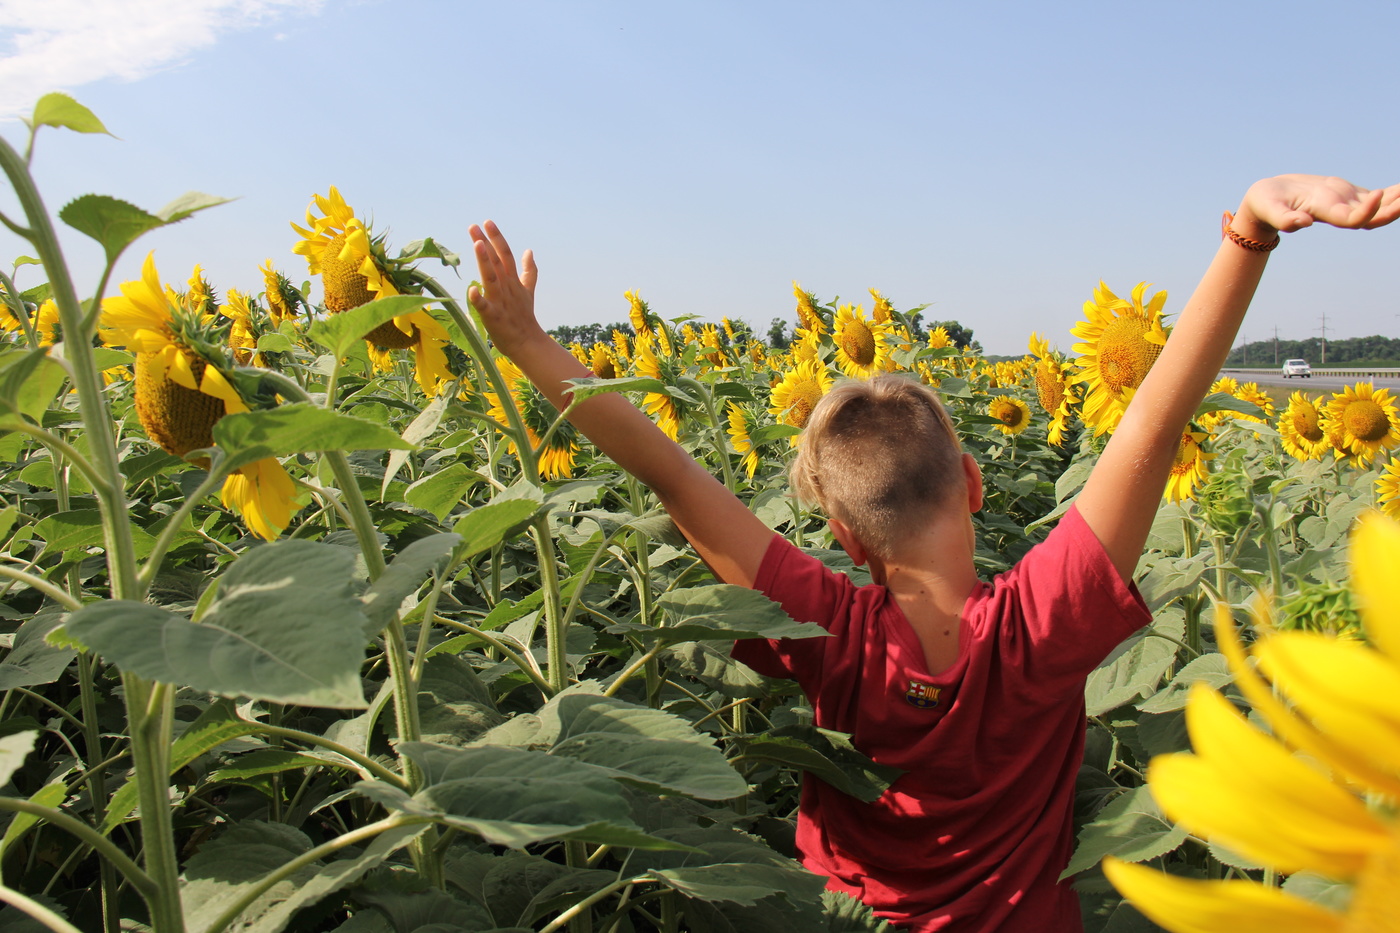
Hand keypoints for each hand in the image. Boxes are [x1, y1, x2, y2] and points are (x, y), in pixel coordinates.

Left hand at [466, 220, 541, 355]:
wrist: (528, 342)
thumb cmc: (523, 317)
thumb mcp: (528, 290)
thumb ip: (529, 271)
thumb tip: (529, 250)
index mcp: (513, 281)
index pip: (505, 254)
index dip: (497, 238)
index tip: (487, 222)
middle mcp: (507, 287)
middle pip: (497, 262)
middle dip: (485, 243)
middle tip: (474, 226)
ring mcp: (501, 302)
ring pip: (492, 278)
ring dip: (485, 262)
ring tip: (477, 245)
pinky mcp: (493, 317)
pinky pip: (485, 307)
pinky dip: (479, 299)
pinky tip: (471, 289)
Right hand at [1236, 174, 1399, 238]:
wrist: (1267, 200)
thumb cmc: (1265, 204)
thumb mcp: (1270, 209)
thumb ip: (1284, 218)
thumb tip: (1302, 223)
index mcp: (1324, 213)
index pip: (1352, 219)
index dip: (1367, 211)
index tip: (1378, 194)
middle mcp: (1339, 211)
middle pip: (1373, 216)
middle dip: (1393, 209)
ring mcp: (1345, 203)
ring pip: (1379, 206)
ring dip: (1397, 201)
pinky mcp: (1347, 195)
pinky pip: (1376, 196)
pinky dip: (1393, 193)